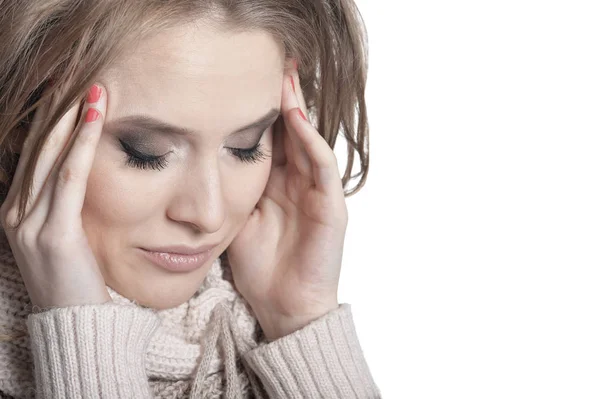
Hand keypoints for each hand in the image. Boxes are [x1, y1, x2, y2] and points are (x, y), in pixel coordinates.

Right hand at [0, 83, 111, 308]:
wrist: (73, 322)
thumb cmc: (75, 278)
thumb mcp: (61, 235)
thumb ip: (60, 205)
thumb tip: (79, 174)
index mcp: (13, 212)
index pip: (32, 156)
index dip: (52, 122)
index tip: (71, 93)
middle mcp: (13, 213)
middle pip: (37, 149)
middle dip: (60, 112)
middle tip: (81, 79)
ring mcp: (28, 224)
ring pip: (51, 157)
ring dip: (73, 120)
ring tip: (94, 90)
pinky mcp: (54, 234)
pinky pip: (69, 179)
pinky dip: (82, 146)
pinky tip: (96, 120)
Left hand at [226, 61, 347, 340]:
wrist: (284, 306)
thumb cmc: (260, 266)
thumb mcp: (237, 219)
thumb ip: (229, 190)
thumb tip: (197, 165)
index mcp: (277, 185)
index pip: (271, 139)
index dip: (258, 111)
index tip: (241, 83)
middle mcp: (299, 182)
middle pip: (292, 132)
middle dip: (282, 99)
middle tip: (271, 64)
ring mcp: (318, 192)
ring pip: (309, 140)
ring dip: (298, 109)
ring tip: (284, 78)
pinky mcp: (332, 207)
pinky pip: (322, 166)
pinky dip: (310, 141)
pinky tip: (295, 118)